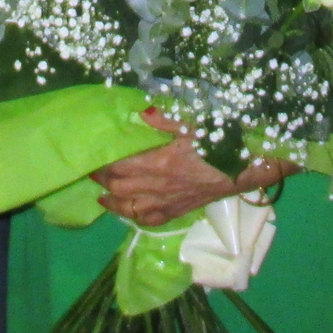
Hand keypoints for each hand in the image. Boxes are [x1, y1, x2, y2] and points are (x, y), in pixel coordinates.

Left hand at [92, 110, 292, 227]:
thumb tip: (141, 111)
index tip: (93, 157)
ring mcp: (166, 203)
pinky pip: (149, 220)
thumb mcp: (189, 125)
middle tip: (94, 173)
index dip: (102, 164)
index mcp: (158, 163)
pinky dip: (134, 217)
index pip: (119, 167)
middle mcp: (157, 187)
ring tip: (102, 196)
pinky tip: (128, 212)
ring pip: (130, 209)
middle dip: (103, 181)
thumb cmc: (214, 144)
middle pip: (119, 188)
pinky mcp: (176, 212)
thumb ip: (162, 119)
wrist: (239, 170)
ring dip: (112, 203)